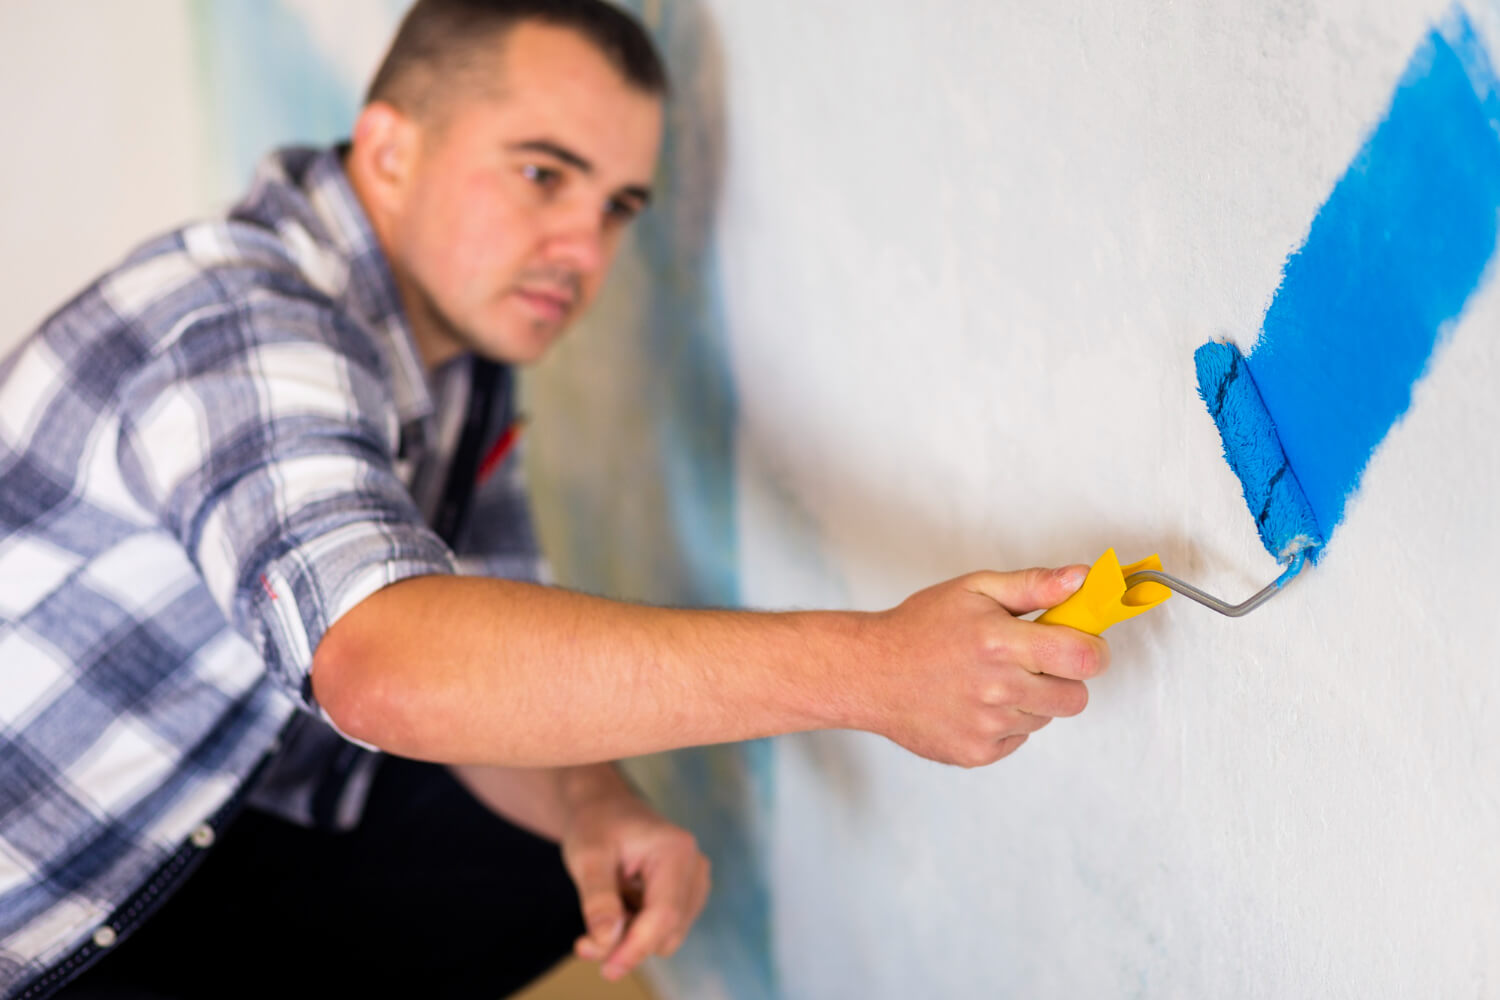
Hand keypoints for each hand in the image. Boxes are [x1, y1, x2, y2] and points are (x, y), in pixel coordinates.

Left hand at [559, 773, 710, 980]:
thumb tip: (606, 941)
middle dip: (627, 944)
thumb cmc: (596, 825)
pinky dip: (637, 931)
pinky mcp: (688, 896)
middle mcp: (695, 867)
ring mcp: (696, 882)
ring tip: (599, 913)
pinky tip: (618, 909)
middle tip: (583, 941)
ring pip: (666, 936)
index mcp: (676, 851)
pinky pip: (665, 930)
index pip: (665, 914)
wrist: (605, 808)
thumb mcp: (587, 856)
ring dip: (630, 938)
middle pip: (667, 931)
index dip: (637, 947)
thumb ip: (597, 899)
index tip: (608, 970)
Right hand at [861, 565, 1110, 766]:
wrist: (870, 673)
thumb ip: (1033, 585)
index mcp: (1000, 642)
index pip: (1083, 658)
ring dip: (1031, 699)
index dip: (1093, 650)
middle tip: (1032, 662)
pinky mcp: (977, 752)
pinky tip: (975, 701)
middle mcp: (997, 689)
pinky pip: (1019, 738)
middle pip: (1075, 697)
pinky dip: (1006, 722)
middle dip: (1063, 677)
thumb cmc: (920, 627)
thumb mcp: (974, 589)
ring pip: (1046, 717)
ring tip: (991, 679)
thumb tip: (1082, 580)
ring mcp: (987, 726)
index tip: (1083, 645)